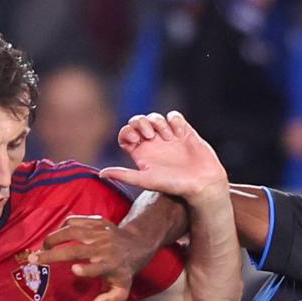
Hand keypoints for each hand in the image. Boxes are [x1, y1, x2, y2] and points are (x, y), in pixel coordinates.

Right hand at [33, 215, 146, 300]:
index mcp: (110, 265)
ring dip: (53, 237)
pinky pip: (76, 220)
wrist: (136, 244)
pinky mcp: (96, 221)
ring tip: (42, 246)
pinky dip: (62, 226)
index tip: (73, 270)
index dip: (86, 269)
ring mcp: (99, 232)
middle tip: (35, 259)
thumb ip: (111, 300)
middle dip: (54, 254)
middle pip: (76, 250)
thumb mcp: (123, 289)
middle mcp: (103, 248)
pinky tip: (55, 236)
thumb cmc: (124, 271)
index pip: (98, 268)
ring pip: (72, 231)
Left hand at [102, 110, 228, 200]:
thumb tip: (100, 174)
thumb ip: (124, 175)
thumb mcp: (145, 179)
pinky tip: (179, 134)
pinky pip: (174, 115)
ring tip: (169, 139)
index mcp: (141, 153)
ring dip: (158, 123)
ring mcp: (168, 136)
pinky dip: (174, 120)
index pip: (125, 134)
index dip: (126, 132)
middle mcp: (153, 144)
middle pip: (138, 121)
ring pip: (155, 116)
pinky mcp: (183, 131)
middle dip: (140, 122)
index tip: (134, 141)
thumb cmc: (173, 184)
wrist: (201, 183)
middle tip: (149, 136)